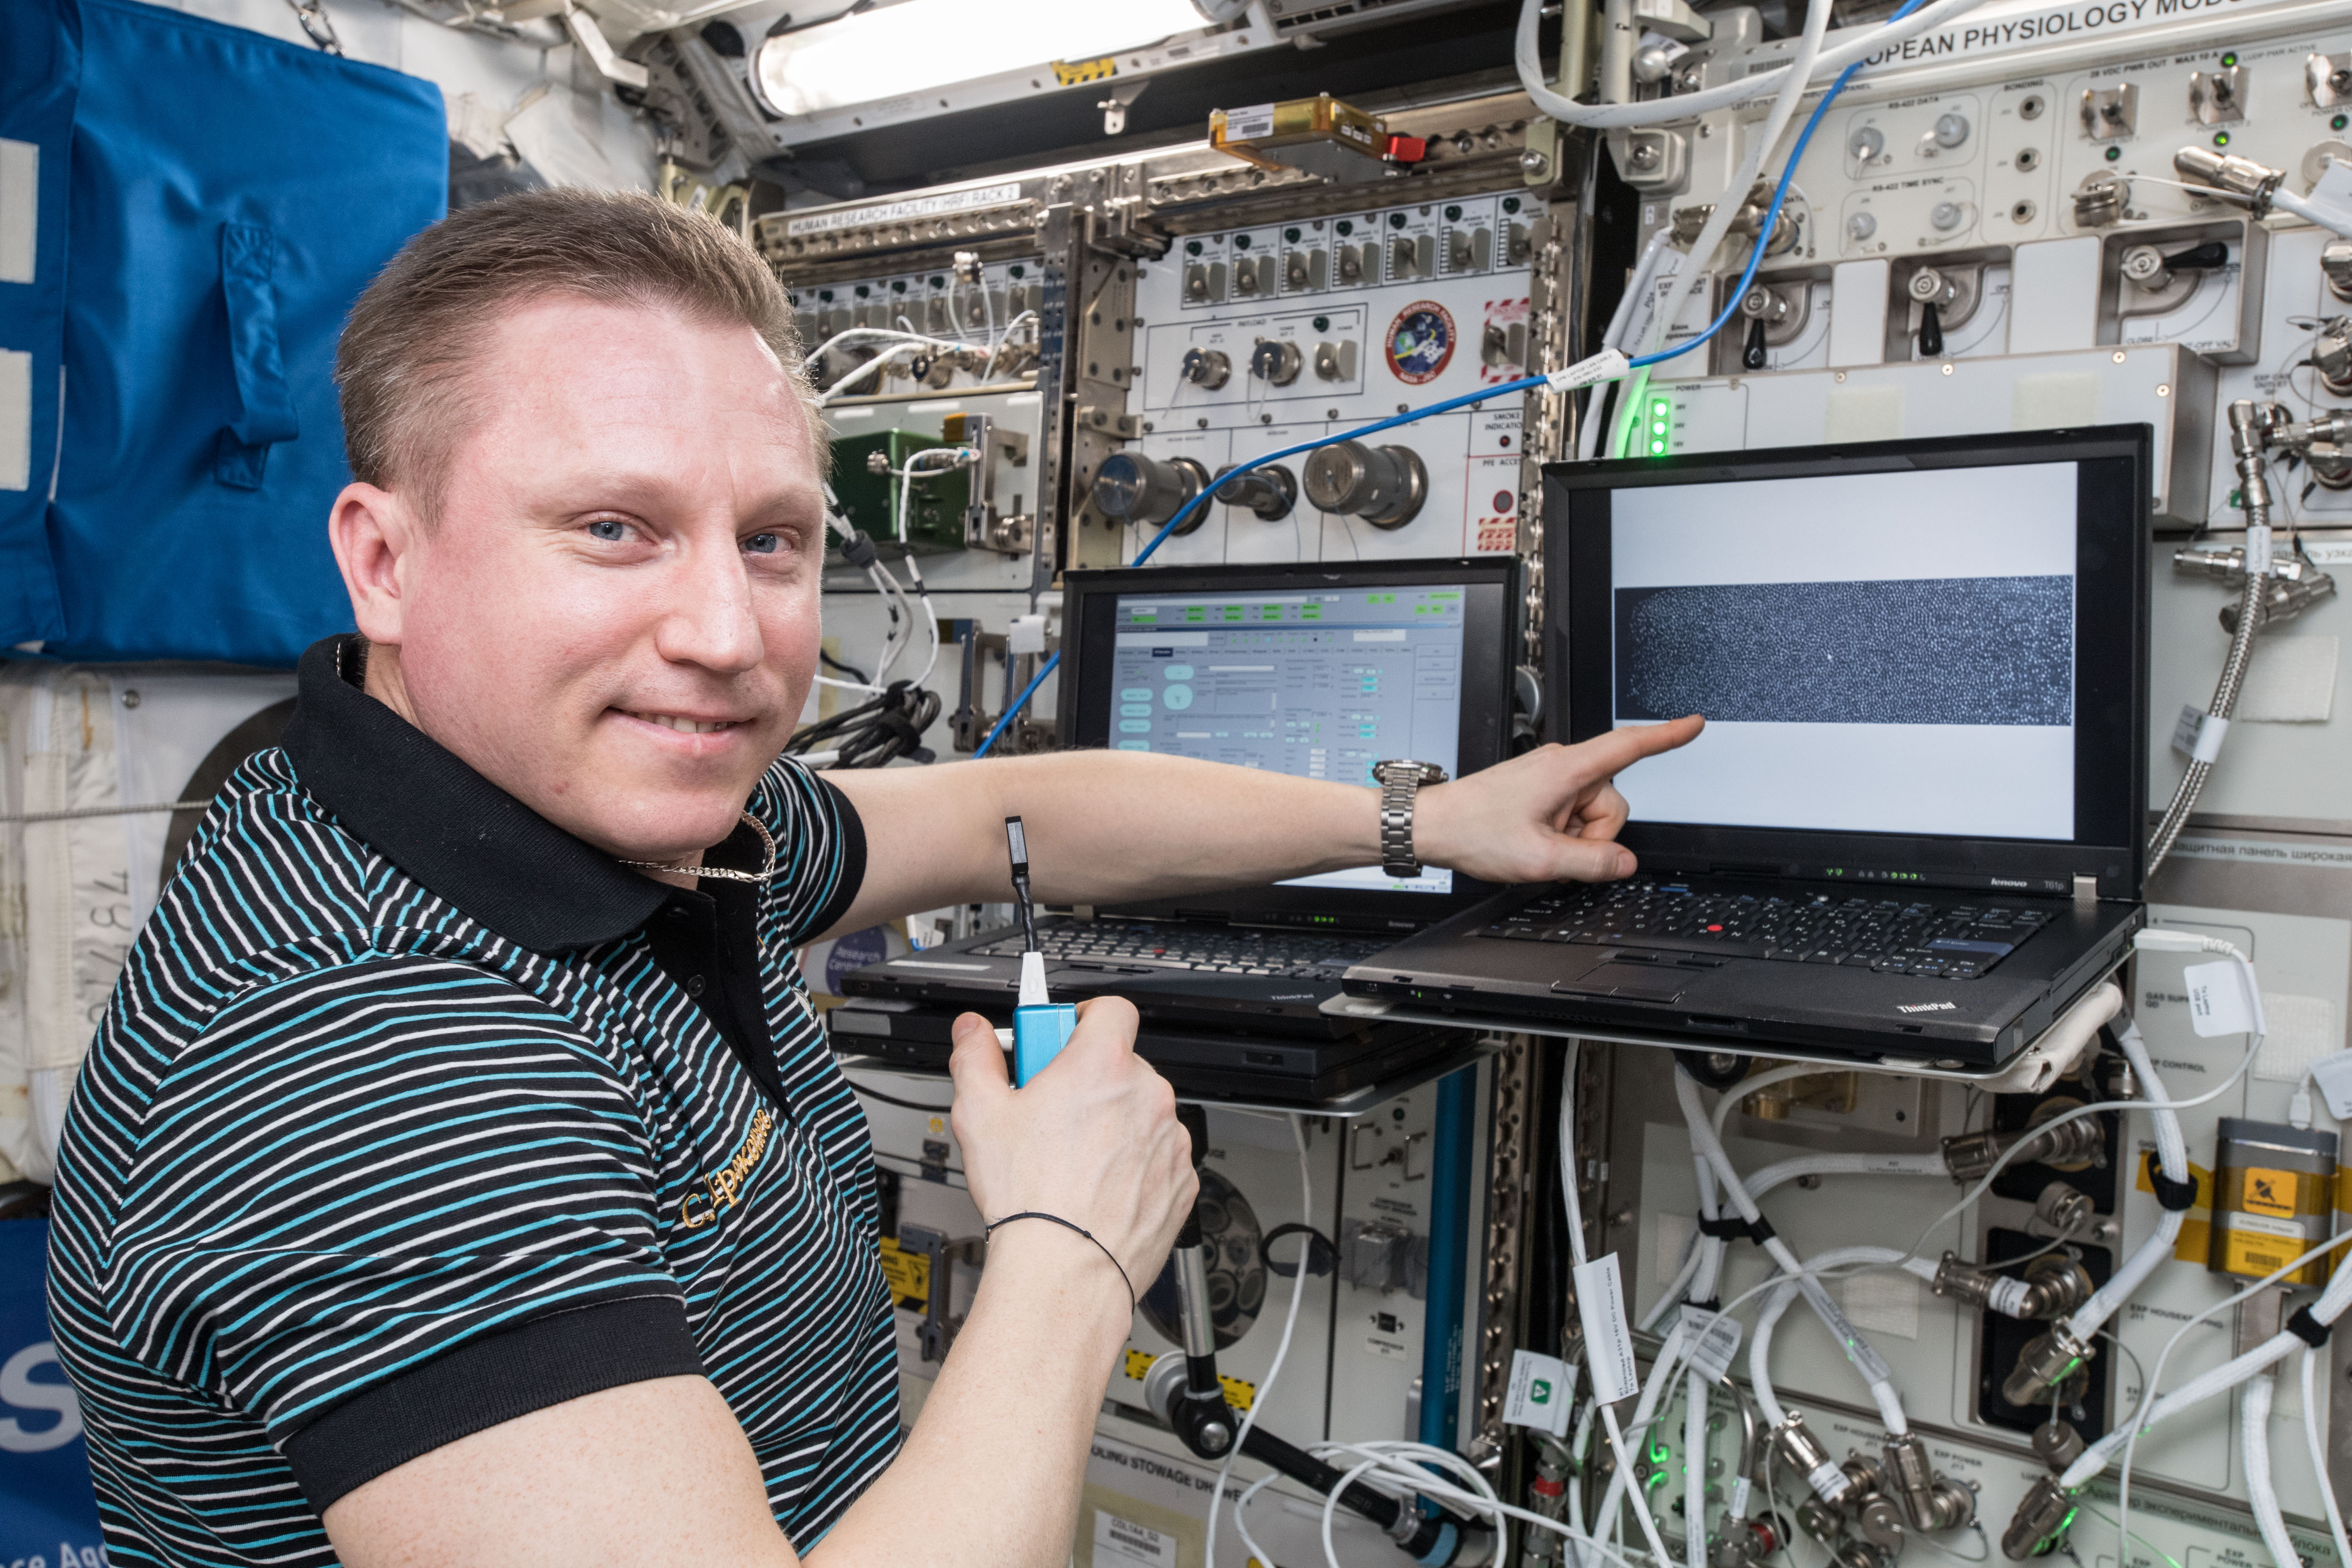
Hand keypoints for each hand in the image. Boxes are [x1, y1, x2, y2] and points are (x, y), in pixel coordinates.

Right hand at [947, 997, 1195, 1306]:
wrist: (1067, 1269)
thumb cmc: (1030, 1198)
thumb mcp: (979, 1115)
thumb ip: (975, 1058)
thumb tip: (972, 1032)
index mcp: (1102, 1065)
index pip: (1111, 1009)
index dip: (1084, 1018)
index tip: (1062, 1038)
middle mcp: (1146, 1095)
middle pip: (1121, 1065)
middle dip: (1089, 1080)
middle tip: (1052, 1111)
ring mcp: (1169, 1139)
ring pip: (1141, 1113)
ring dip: (1115, 1123)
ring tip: (1073, 1159)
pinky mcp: (1181, 1180)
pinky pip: (1159, 1157)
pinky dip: (1135, 1165)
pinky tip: (1098, 1187)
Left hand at [1415, 715, 1704, 883]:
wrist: (1433, 826)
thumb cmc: (1474, 830)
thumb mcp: (1539, 858)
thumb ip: (1591, 862)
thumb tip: (1625, 862)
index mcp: (1566, 770)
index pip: (1628, 746)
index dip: (1666, 736)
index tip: (1693, 725)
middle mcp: (1561, 766)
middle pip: (1611, 803)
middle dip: (1593, 835)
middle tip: (1554, 850)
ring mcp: (1551, 778)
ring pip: (1592, 814)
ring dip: (1573, 838)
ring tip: (1537, 844)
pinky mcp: (1541, 790)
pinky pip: (1571, 815)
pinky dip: (1561, 834)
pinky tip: (1533, 841)